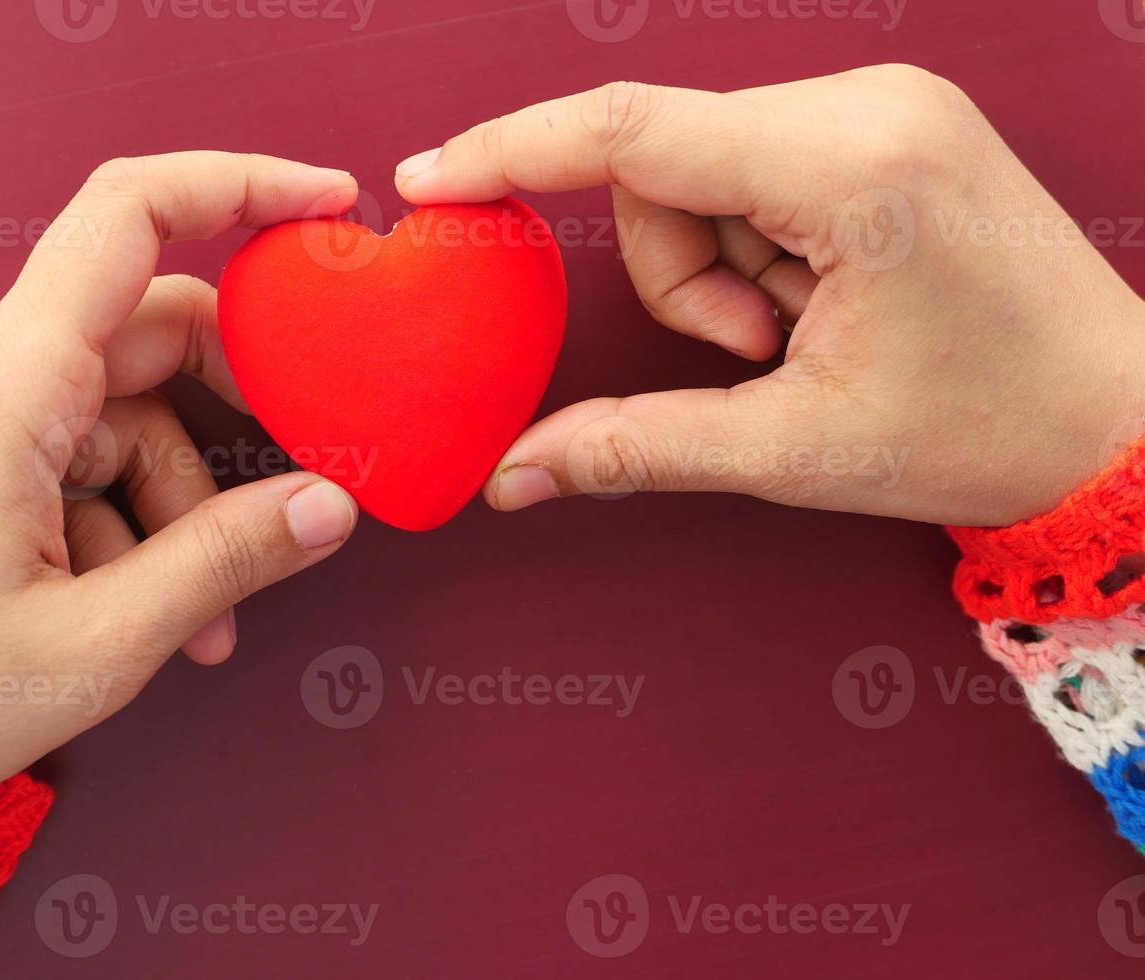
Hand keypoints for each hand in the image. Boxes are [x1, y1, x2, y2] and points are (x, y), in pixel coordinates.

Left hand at [0, 153, 360, 828]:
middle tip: (290, 506)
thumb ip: (226, 558)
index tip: (327, 203)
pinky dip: (118, 520)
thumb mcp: (98, 640)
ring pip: (114, 415)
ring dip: (174, 508)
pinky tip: (131, 613)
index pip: (129, 215)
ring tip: (197, 624)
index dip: (239, 186)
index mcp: (2, 384)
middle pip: (146, 339)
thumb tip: (328, 505)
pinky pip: (65, 454)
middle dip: (229, 429)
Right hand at [396, 66, 1144, 526]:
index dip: (514, 151)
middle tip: (755, 349)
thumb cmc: (984, 433)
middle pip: (663, 162)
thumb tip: (513, 476)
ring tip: (802, 334)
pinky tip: (825, 300)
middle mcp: (869, 102)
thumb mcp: (794, 451)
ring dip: (719, 267)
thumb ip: (636, 448)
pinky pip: (754, 166)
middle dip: (677, 271)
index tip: (430, 178)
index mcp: (851, 166)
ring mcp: (884, 102)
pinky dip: (757, 246)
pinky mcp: (886, 121)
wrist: (1121, 418)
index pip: (634, 132)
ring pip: (702, 168)